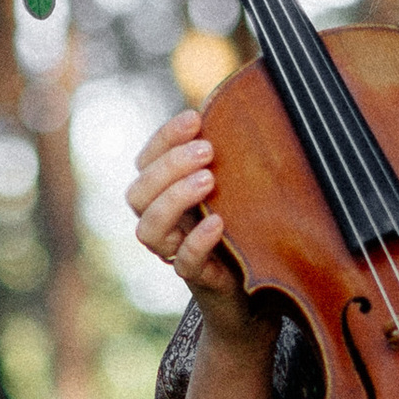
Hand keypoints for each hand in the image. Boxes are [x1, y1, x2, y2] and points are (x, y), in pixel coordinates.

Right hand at [125, 106, 268, 352]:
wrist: (260, 292)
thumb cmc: (247, 231)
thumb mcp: (237, 188)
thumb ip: (227, 158)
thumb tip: (242, 107)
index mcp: (165, 195)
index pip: (146, 160)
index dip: (164, 137)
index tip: (195, 117)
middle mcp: (162, 223)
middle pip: (138, 192)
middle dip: (169, 166)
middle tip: (206, 151)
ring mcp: (175, 252)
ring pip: (149, 228)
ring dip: (175, 199)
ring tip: (208, 180)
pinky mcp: (196, 279)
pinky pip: (184, 262)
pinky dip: (197, 240)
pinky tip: (218, 222)